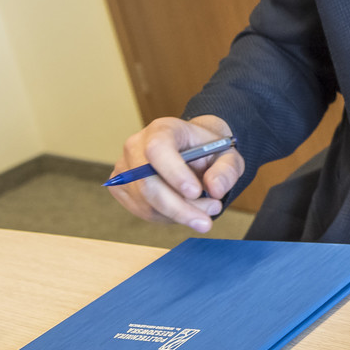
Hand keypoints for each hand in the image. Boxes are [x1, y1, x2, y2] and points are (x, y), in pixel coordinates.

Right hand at [107, 115, 243, 231]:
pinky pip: (143, 211)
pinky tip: (187, 210)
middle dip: (178, 207)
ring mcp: (125, 168)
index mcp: (163, 129)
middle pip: (147, 183)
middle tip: (206, 220)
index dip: (174, 172)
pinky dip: (168, 217)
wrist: (194, 151)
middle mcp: (136, 146)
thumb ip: (226, 170)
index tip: (195, 192)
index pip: (158, 148)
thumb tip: (215, 189)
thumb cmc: (208, 151)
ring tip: (206, 210)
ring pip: (146, 202)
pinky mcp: (122, 188)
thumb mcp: (228, 155)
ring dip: (178, 215)